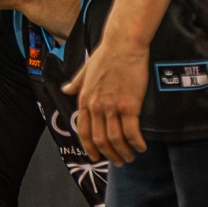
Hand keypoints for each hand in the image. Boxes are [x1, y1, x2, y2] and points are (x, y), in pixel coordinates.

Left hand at [65, 36, 147, 166]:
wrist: (123, 44)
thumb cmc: (106, 55)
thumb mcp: (85, 70)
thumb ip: (76, 82)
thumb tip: (65, 89)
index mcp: (84, 99)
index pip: (83, 131)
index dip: (90, 147)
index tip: (97, 156)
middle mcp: (95, 106)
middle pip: (100, 140)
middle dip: (109, 155)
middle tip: (118, 162)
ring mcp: (111, 107)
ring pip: (115, 139)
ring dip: (123, 152)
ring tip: (130, 157)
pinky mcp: (129, 106)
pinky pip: (131, 131)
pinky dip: (136, 143)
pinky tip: (142, 147)